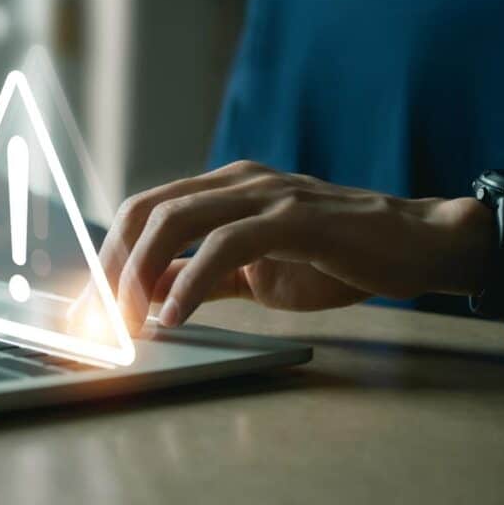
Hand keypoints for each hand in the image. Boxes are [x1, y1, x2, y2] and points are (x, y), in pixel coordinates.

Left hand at [100, 160, 493, 333]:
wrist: (415, 246)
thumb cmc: (335, 258)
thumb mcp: (255, 271)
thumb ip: (204, 274)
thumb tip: (149, 295)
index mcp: (224, 188)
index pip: (144, 210)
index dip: (108, 255)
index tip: (88, 305)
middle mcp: (237, 181)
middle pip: (146, 210)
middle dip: (111, 266)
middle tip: (96, 319)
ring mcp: (266, 194)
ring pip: (176, 220)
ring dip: (139, 275)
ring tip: (125, 323)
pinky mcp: (296, 218)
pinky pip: (226, 245)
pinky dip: (191, 282)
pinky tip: (175, 317)